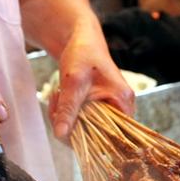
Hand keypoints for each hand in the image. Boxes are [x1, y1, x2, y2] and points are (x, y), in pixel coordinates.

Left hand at [48, 14, 134, 137]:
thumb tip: (61, 135)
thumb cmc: (82, 55)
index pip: (112, 137)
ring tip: (57, 97)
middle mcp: (123, 109)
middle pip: (98, 137)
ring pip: (88, 131)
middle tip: (56, 104)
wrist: (82, 41)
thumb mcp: (73, 82)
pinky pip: (84, 123)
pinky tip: (60, 100)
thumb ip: (68, 109)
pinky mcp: (102, 110)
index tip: (65, 126)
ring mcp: (112, 110)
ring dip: (67, 120)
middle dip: (72, 126)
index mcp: (123, 103)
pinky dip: (69, 116)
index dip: (89, 139)